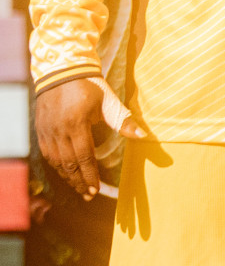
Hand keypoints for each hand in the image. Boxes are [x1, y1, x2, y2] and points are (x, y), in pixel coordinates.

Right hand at [36, 77, 144, 198]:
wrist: (63, 71)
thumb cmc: (90, 86)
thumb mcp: (109, 101)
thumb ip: (123, 121)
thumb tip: (142, 136)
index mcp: (77, 124)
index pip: (84, 157)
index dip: (90, 175)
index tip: (95, 189)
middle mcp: (59, 131)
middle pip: (69, 164)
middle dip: (79, 182)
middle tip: (88, 195)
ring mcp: (47, 132)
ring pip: (56, 162)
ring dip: (68, 177)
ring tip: (79, 188)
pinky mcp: (41, 130)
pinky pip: (48, 154)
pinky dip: (57, 166)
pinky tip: (65, 173)